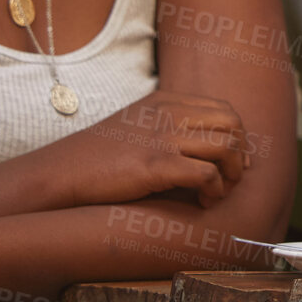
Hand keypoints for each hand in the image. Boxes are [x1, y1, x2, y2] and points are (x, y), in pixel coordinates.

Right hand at [33, 89, 251, 210]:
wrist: (61, 172)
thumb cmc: (99, 156)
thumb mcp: (138, 125)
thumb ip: (170, 124)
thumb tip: (208, 144)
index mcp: (167, 100)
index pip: (224, 109)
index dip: (238, 136)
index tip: (235, 160)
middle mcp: (169, 113)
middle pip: (232, 124)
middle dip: (240, 154)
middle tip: (232, 178)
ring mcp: (163, 137)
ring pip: (226, 147)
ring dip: (230, 175)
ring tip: (217, 192)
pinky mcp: (155, 165)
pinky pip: (206, 174)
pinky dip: (213, 190)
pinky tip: (203, 201)